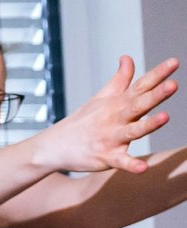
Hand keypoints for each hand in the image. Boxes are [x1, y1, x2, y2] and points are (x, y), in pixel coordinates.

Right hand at [40, 55, 177, 173]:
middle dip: (156, 96)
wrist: (54, 146)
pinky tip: (143, 168)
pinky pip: (121, 162)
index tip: (174, 62)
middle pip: (138, 105)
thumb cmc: (82, 121)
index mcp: (118, 103)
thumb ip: (120, 79)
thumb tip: (127, 57)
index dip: (158, 74)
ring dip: (148, 125)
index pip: (141, 85)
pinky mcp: (106, 158)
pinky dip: (131, 165)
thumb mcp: (102, 97)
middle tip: (172, 85)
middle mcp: (116, 118)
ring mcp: (111, 138)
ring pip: (132, 131)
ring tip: (165, 117)